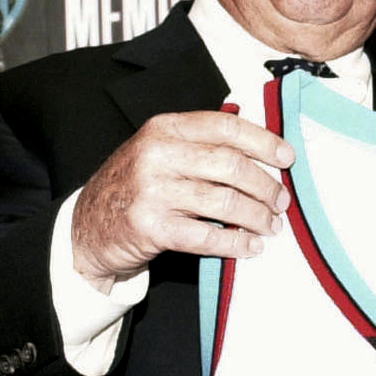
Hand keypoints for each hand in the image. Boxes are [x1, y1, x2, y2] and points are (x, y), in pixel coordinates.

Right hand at [71, 110, 293, 291]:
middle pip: (231, 165)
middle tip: (281, 201)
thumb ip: (199, 144)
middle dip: (265, 185)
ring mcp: (152, 191)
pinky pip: (207, 236)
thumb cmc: (134, 187)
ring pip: (224, 201)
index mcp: (164, 128)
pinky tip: (250, 248)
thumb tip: (262, 150)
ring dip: (257, 217)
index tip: (287, 158)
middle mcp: (157, 154)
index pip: (226, 127)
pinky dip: (236, 243)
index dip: (263, 141)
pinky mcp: (150, 228)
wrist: (88, 227)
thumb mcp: (158, 151)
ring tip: (271, 226)